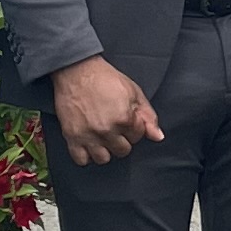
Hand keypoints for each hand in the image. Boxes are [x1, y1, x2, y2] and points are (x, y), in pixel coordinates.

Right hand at [48, 55, 164, 167]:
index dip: (133, 127)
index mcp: (124, 118)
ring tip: (102, 138)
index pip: (137, 137)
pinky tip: (89, 144)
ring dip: (105, 150)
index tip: (125, 117)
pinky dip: (85, 155)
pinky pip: (81, 160)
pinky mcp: (71, 137)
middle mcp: (106, 130)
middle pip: (122, 151)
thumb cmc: (105, 79)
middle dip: (121, 140)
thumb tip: (158, 137)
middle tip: (114, 127)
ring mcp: (88, 135)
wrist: (77, 71)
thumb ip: (148, 116)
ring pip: (103, 159)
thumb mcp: (134, 92)